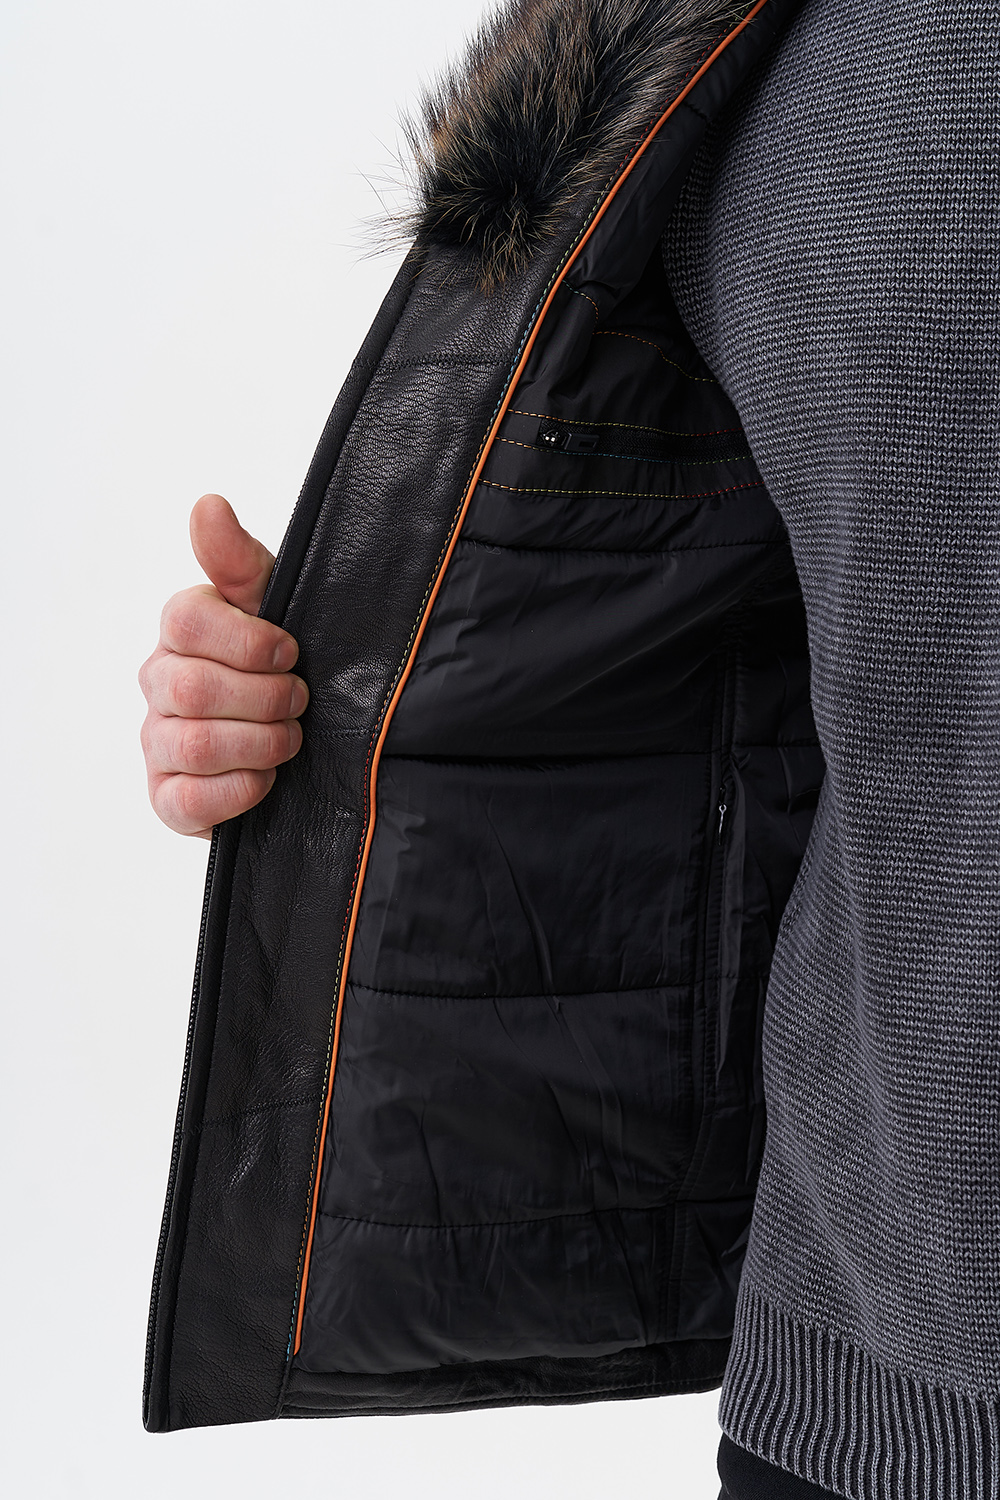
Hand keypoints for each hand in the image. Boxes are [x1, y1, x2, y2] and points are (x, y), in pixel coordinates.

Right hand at [139, 494, 306, 837]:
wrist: (308, 744)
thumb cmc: (286, 665)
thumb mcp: (277, 606)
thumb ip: (240, 560)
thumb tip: (207, 504)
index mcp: (182, 629)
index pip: (184, 619)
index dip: (248, 640)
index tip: (290, 652)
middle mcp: (160, 682)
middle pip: (192, 687)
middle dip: (264, 697)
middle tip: (300, 699)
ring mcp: (158, 742)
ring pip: (195, 743)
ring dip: (261, 742)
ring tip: (290, 738)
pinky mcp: (169, 798)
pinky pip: (188, 799)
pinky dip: (240, 789)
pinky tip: (267, 778)